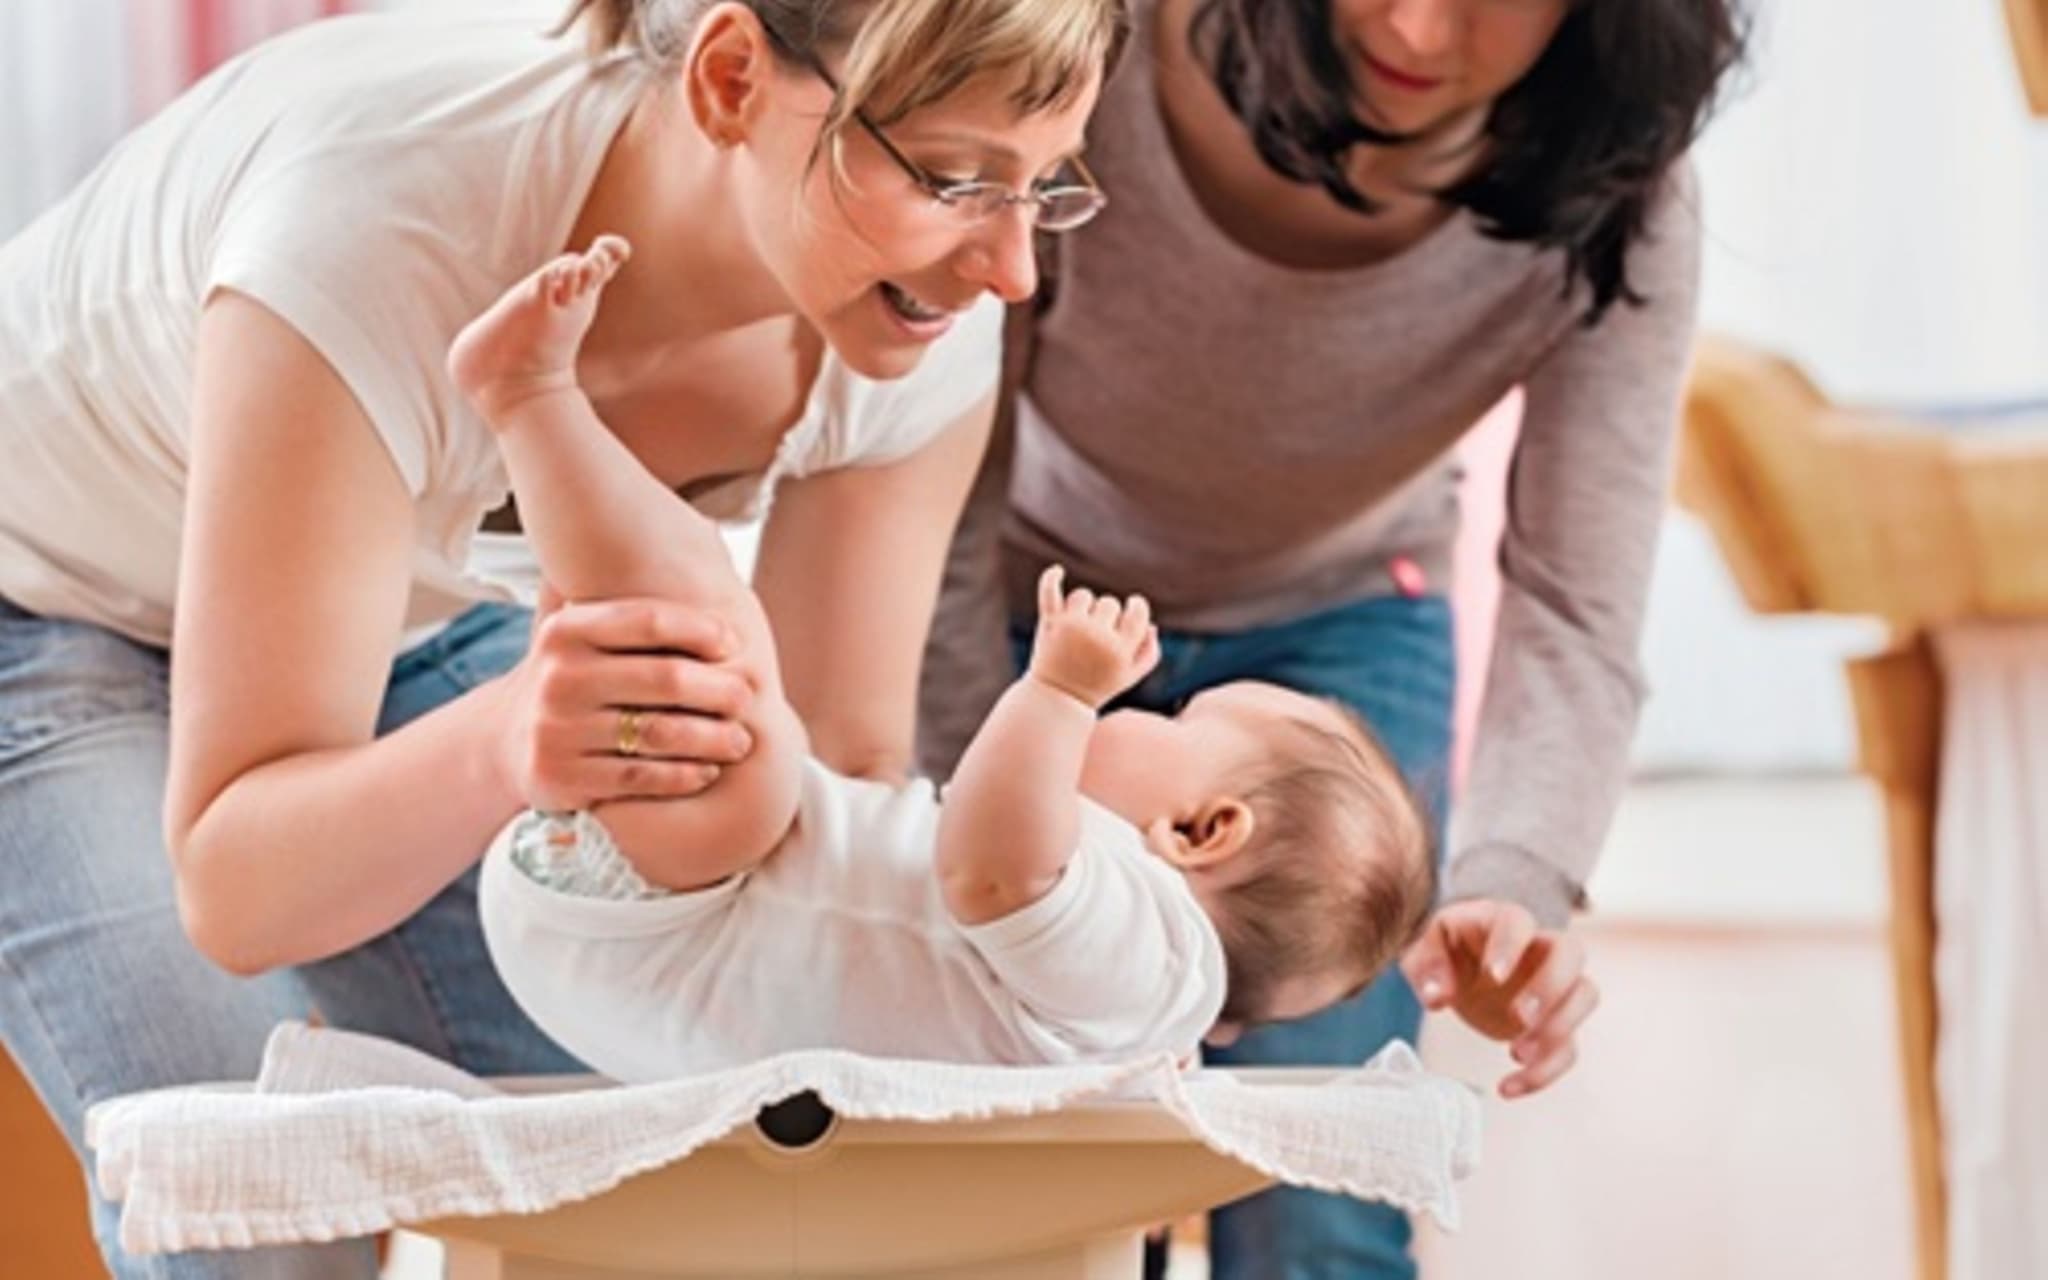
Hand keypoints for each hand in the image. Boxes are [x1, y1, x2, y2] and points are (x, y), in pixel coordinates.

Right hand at [496, 596, 756, 810]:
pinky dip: (683, 775)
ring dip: (711, 738)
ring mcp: (555, 729)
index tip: (734, 644)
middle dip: (719, 689)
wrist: (508, 742)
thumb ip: (626, 605)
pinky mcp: (561, 777)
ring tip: (741, 740)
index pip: (649, 619)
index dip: (701, 630)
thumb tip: (708, 539)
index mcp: (566, 630)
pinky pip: (640, 777)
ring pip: (658, 733)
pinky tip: (707, 771)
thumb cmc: (573, 679)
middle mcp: (557, 676)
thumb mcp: (581, 635)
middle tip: (748, 698)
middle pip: (664, 678)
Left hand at [1028, 565, 1160, 708]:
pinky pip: (1049, 592)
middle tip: (1096, 638)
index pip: (1137, 612)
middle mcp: (1096, 637)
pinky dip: (1051, 579)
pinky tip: (1058, 571)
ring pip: (1084, 596)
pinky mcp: (1049, 624)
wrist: (1057, 699)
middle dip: (1107, 615)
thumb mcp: (1129, 676)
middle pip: (1109, 603)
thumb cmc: (1097, 686)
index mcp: (1119, 650)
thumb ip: (1149, 653)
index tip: (1132, 608)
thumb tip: (1151, 625)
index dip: (1136, 607)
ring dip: (1083, 606)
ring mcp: (1071, 628)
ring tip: (1078, 628)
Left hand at [1399, 899, 1598, 1099]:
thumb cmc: (1442, 947)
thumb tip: (1438, 997)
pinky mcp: (1551, 1022)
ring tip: (1516, 1054)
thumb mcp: (1420, 948)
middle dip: (1551, 988)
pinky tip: (1509, 1086)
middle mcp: (1536, 948)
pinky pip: (1567, 1046)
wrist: (1456, 966)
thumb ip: (1427, 965)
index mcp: (1500, 921)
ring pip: (1584, 996)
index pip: (1519, 921)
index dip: (1512, 945)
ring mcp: (1551, 984)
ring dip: (1559, 1029)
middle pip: (1571, 953)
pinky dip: (1545, 1072)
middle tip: (1520, 1017)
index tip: (1494, 975)